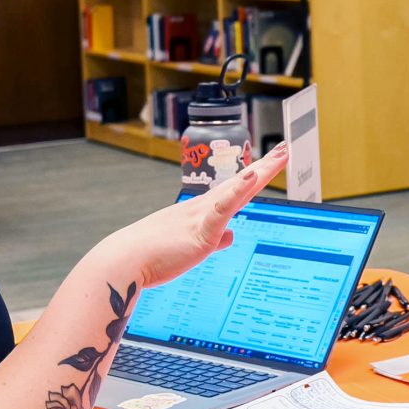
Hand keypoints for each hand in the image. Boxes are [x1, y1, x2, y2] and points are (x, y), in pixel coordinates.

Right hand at [108, 145, 285, 286]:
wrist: (124, 261)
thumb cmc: (150, 256)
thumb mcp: (188, 246)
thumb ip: (212, 240)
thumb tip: (231, 236)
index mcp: (200, 212)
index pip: (234, 190)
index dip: (254, 176)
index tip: (270, 161)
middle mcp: (202, 208)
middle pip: (241, 184)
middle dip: (265, 166)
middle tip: (285, 148)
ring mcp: (201, 217)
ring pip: (237, 190)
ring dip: (261, 172)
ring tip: (280, 155)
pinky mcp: (200, 232)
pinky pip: (222, 210)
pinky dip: (237, 192)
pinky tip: (251, 177)